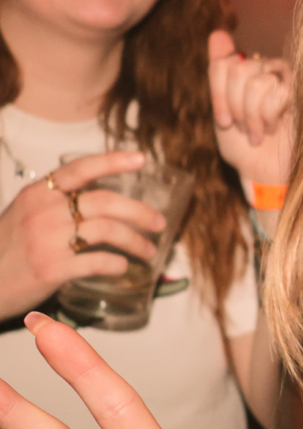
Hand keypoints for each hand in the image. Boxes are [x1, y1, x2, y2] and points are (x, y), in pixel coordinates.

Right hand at [0, 152, 165, 321]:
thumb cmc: (7, 247)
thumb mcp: (26, 213)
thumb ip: (57, 201)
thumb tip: (103, 195)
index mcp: (38, 193)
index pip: (79, 169)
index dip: (112, 161)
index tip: (141, 159)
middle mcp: (43, 212)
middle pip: (104, 202)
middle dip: (140, 212)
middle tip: (160, 223)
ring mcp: (47, 240)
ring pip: (107, 230)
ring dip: (135, 241)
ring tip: (149, 250)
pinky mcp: (51, 269)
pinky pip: (97, 262)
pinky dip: (116, 264)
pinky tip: (122, 267)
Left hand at [208, 29, 291, 186]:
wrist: (265, 174)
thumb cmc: (245, 148)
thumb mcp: (223, 110)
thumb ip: (220, 74)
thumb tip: (218, 33)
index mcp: (250, 70)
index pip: (223, 64)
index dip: (219, 95)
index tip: (225, 121)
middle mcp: (271, 69)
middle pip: (238, 70)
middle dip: (236, 107)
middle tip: (244, 128)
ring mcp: (289, 80)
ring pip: (256, 82)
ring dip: (252, 116)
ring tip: (260, 132)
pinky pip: (275, 94)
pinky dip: (268, 118)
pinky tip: (275, 129)